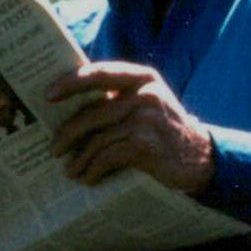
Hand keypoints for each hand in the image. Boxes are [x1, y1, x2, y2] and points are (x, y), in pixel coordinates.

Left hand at [47, 62, 214, 192]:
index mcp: (143, 78)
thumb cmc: (166, 132)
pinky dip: (93, 169)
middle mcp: (145, 94)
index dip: (71, 82)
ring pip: (97, 138)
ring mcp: (145, 119)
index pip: (100, 73)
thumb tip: (73, 109)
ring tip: (69, 169)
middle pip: (93, 112)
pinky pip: (107, 156)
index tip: (48, 95)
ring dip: (79, 158)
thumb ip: (120, 99)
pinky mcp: (144, 145)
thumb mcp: (149, 105)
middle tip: (53, 147)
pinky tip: (87, 177)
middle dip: (68, 132)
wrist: (201, 158)